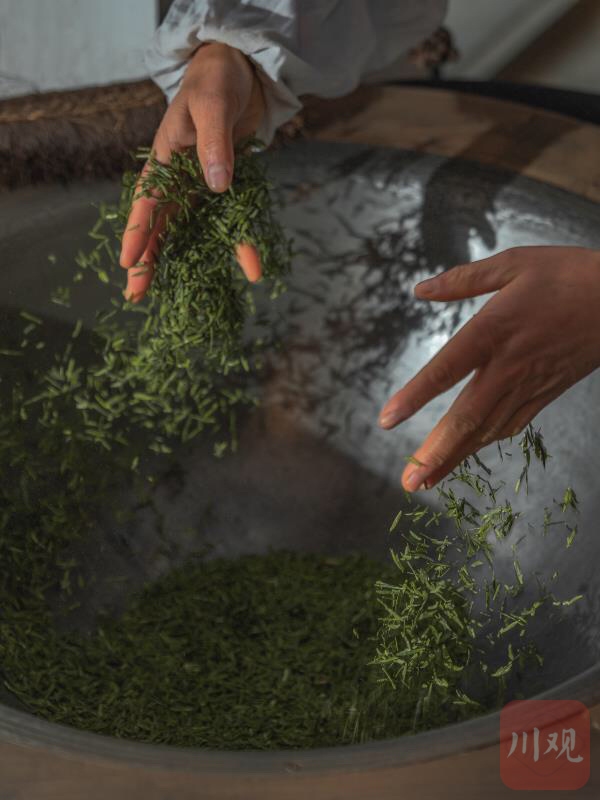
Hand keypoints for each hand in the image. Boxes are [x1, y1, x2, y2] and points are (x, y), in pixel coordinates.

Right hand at [119, 42, 264, 301]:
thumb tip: (217, 187)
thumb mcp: (212, 105)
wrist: (243, 74)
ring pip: (193, 233)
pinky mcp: (229, 192)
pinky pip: (234, 224)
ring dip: (189, 263)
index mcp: (165, 159)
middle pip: (162, 227)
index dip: (137, 234)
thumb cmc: (216, 81)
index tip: (128, 263)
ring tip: (182, 298)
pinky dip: (242, 245)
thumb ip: (214, 146)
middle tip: (136, 296)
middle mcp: (180, 180)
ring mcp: (204, 189)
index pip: (146, 202)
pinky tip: (252, 270)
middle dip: (150, 261)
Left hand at [378, 246, 599, 490]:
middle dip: (435, 453)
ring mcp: (529, 386)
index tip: (387, 420)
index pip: (446, 369)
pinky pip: (511, 425)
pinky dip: (485, 443)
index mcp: (493, 330)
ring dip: (455, 457)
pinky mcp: (546, 395)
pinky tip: (468, 452)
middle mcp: (508, 366)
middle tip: (408, 481)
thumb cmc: (569, 276)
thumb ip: (463, 280)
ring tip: (427, 480)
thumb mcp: (514, 263)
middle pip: (466, 417)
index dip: (415, 396)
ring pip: (487, 430)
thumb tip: (420, 289)